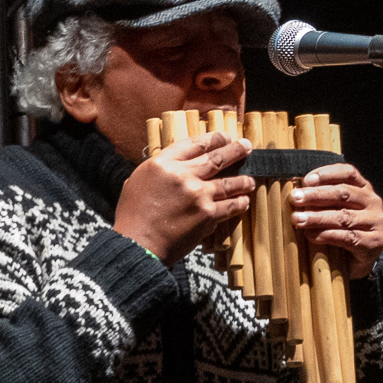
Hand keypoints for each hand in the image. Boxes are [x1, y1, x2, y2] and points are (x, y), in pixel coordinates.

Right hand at [113, 131, 255, 262]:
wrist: (137, 244)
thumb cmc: (133, 217)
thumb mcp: (137, 182)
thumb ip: (157, 171)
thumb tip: (169, 166)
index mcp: (163, 163)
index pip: (194, 144)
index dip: (213, 139)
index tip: (224, 137)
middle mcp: (183, 175)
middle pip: (216, 158)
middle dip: (235, 150)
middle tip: (246, 147)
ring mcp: (198, 195)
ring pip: (229, 182)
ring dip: (243, 180)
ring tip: (250, 180)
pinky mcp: (207, 215)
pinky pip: (230, 206)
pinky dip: (239, 203)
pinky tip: (244, 201)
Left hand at [285, 162, 382, 279]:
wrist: (359, 261)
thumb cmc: (340, 232)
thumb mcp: (332, 211)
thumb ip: (321, 201)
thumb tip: (296, 195)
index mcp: (363, 188)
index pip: (348, 173)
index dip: (327, 174)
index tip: (307, 180)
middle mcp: (373, 202)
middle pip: (344, 194)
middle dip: (316, 195)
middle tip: (295, 198)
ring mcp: (377, 222)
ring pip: (345, 216)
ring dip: (318, 217)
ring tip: (298, 219)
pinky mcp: (376, 242)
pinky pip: (349, 237)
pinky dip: (328, 235)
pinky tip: (312, 236)